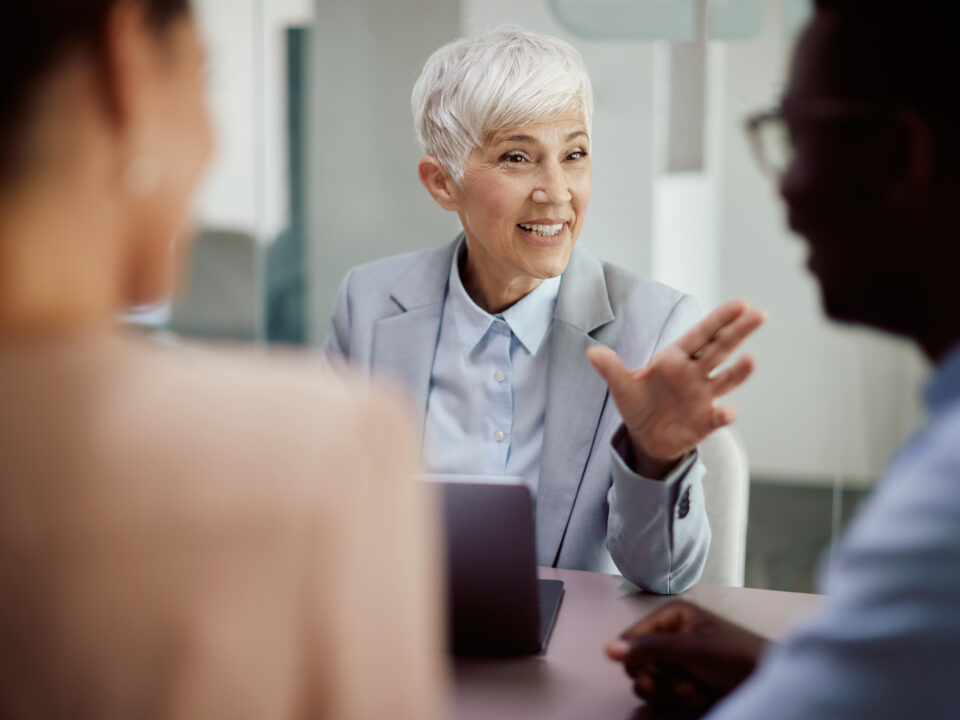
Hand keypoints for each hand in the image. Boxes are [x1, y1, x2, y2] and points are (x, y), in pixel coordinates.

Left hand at [587, 299, 765, 477]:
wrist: (645, 437)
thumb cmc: (637, 404)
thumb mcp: (621, 387)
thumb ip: (610, 369)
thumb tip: (591, 352)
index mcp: (675, 358)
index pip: (701, 334)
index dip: (720, 319)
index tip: (742, 303)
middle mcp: (695, 373)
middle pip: (721, 348)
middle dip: (739, 331)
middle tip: (761, 313)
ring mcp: (704, 396)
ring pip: (727, 379)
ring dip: (740, 370)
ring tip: (751, 359)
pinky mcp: (706, 421)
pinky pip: (719, 416)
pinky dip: (724, 414)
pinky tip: (727, 412)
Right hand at [606, 601, 767, 717]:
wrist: (768, 680)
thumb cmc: (735, 655)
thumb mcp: (689, 649)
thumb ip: (648, 649)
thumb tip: (609, 650)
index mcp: (671, 615)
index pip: (631, 638)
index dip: (635, 660)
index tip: (647, 676)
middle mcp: (672, 634)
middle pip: (639, 664)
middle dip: (659, 679)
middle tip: (675, 685)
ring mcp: (680, 659)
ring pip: (652, 682)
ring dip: (671, 691)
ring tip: (693, 688)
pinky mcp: (687, 678)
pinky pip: (667, 693)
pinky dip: (683, 698)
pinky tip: (701, 693)